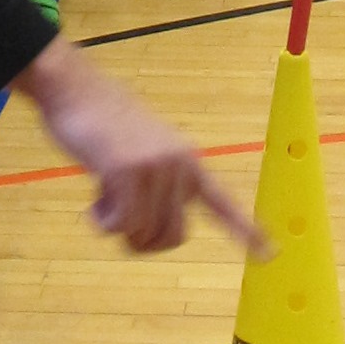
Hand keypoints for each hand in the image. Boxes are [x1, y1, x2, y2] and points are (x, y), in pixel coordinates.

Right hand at [13, 38, 267, 257]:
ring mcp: (155, 168)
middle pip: (174, 237)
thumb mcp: (142, 151)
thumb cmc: (102, 122)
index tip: (268, 254)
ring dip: (119, 230)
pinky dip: (104, 224)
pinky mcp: (127, 172)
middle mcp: (179, 166)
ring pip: (145, 235)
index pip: (222, 202)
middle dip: (144, 242)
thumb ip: (153, 183)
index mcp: (188, 162)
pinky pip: (122, 225)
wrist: (76, 89)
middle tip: (118, 223)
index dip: (245, 231)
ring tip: (102, 200)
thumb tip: (142, 228)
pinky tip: (91, 204)